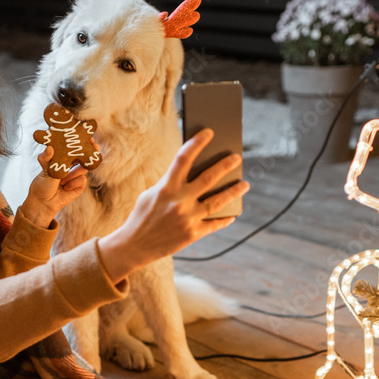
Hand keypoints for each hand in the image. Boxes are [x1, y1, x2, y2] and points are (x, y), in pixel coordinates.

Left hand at [19, 146, 89, 226]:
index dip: (80, 143)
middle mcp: (70, 166)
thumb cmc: (42, 185)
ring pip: (83, 169)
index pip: (73, 148)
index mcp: (62, 159)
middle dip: (89, 151)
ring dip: (74, 173)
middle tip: (94, 146)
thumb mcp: (44, 169)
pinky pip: (82, 180)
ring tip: (62, 180)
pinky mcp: (79, 186)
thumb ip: (47, 159)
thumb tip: (49, 147)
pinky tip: (65, 187)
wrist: (44, 203)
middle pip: (83, 157)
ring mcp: (75, 176)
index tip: (88, 136)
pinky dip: (73, 183)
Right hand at [98, 128, 247, 283]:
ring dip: (233, 191)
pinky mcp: (192, 234)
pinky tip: (233, 214)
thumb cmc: (143, 216)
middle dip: (224, 166)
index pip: (183, 159)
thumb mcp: (151, 194)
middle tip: (236, 157)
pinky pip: (214, 224)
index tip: (208, 132)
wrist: (134, 246)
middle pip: (208, 179)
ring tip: (245, 184)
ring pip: (217, 202)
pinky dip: (224, 218)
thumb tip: (194, 175)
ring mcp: (187, 218)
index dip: (197, 143)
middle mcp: (179, 201)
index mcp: (166, 187)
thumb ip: (170, 184)